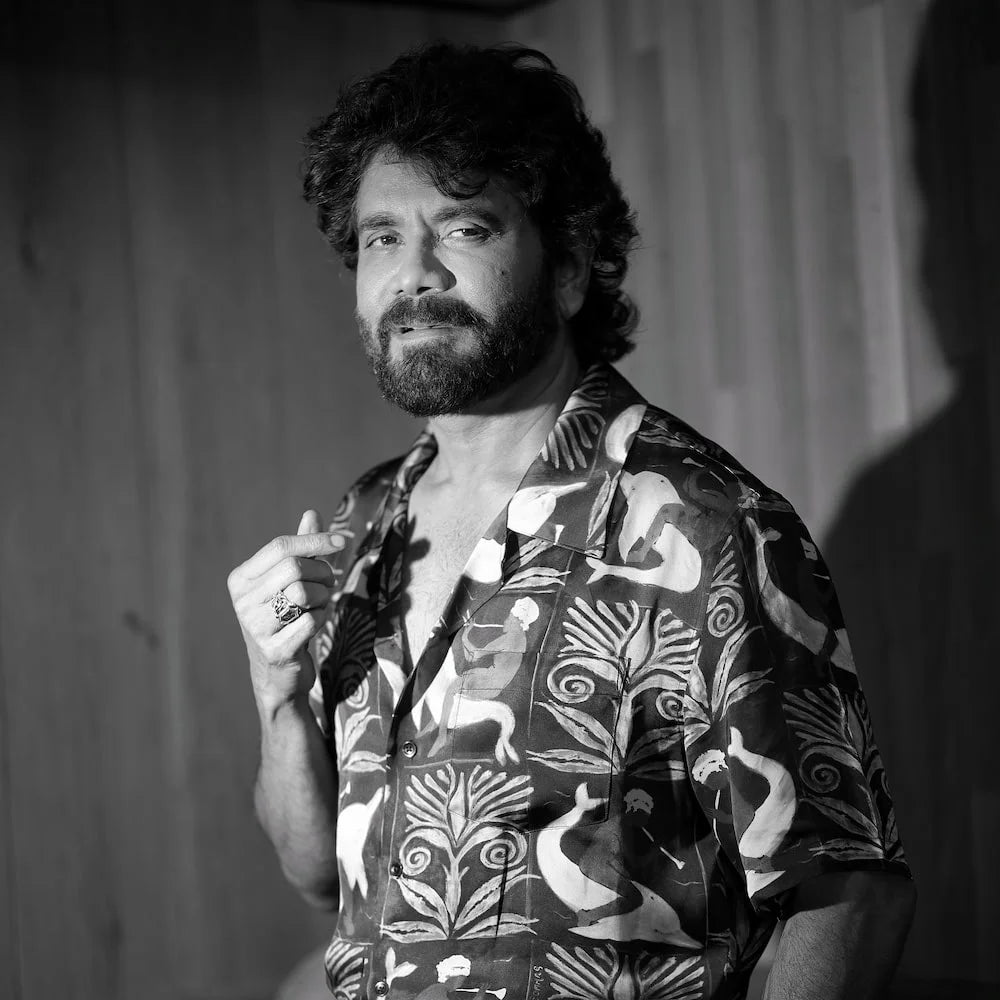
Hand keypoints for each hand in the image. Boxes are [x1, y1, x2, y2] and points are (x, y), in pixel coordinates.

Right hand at [228, 509, 344, 715]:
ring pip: (303, 592)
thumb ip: (300, 549)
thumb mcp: (289, 581)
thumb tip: (311, 513)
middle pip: (294, 567)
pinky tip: (312, 625)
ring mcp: (255, 627)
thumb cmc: (286, 617)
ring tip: (319, 604)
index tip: (342, 540)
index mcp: (241, 578)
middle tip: (329, 583)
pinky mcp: (274, 650)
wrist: (279, 672)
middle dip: (322, 572)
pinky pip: (311, 621)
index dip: (315, 540)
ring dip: (322, 597)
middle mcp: (242, 601)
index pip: (280, 546)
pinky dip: (321, 619)